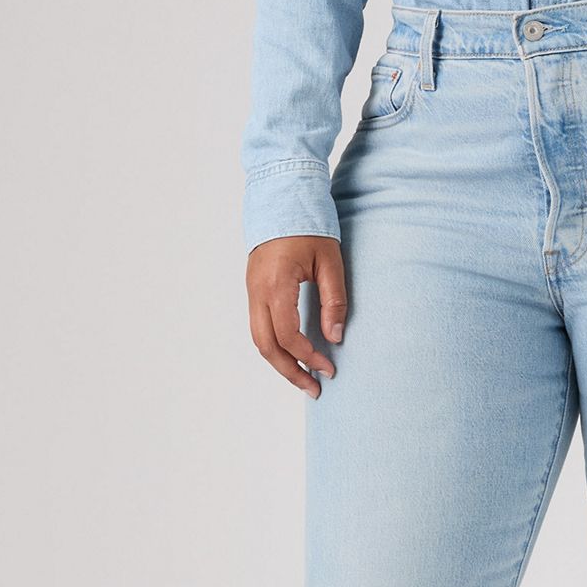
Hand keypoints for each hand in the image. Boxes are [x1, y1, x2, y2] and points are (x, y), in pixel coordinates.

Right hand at [248, 235, 348, 396]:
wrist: (282, 198)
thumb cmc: (309, 225)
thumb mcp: (330, 262)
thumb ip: (334, 301)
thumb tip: (334, 337)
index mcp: (276, 284)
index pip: (288, 335)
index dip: (309, 357)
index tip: (330, 368)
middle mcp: (258, 292)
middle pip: (266, 346)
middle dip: (290, 371)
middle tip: (314, 388)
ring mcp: (252, 291)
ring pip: (259, 339)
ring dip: (280, 362)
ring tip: (304, 377)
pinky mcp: (254, 289)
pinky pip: (259, 326)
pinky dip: (275, 346)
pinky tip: (294, 353)